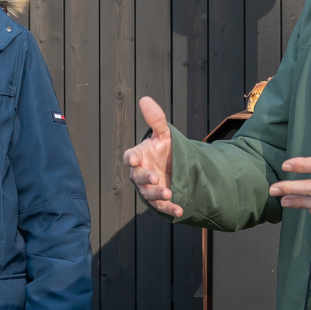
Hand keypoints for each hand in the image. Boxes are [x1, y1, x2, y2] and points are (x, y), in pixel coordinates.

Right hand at [126, 97, 183, 217]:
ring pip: (148, 193)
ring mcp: (149, 188)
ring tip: (169, 193)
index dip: (131, 158)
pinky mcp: (159, 199)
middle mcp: (141, 173)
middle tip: (153, 177)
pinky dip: (169, 209)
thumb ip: (156, 119)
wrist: (176, 167)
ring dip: (157, 194)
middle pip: (137, 177)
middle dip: (144, 178)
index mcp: (140, 156)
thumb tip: (145, 99)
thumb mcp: (164, 134)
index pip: (131, 156)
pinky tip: (179, 210)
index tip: (134, 159)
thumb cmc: (164, 149)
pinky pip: (161, 206)